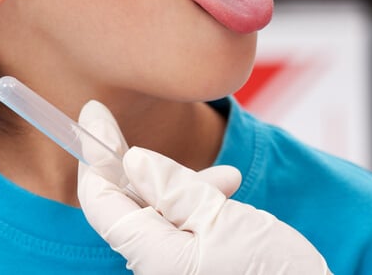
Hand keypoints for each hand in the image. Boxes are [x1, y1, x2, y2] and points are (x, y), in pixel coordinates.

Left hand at [76, 101, 331, 273]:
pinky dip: (198, 212)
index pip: (101, 202)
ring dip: (184, 190)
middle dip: (153, 172)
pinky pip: (180, 235)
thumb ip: (174, 187)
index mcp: (152, 258)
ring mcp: (174, 274)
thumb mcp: (224, 217)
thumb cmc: (275, 274)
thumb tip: (133, 161)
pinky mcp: (194, 273)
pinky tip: (229, 199)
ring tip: (228, 180)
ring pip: (158, 218)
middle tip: (173, 142)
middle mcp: (155, 271)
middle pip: (130, 207)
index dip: (96, 154)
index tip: (95, 113)